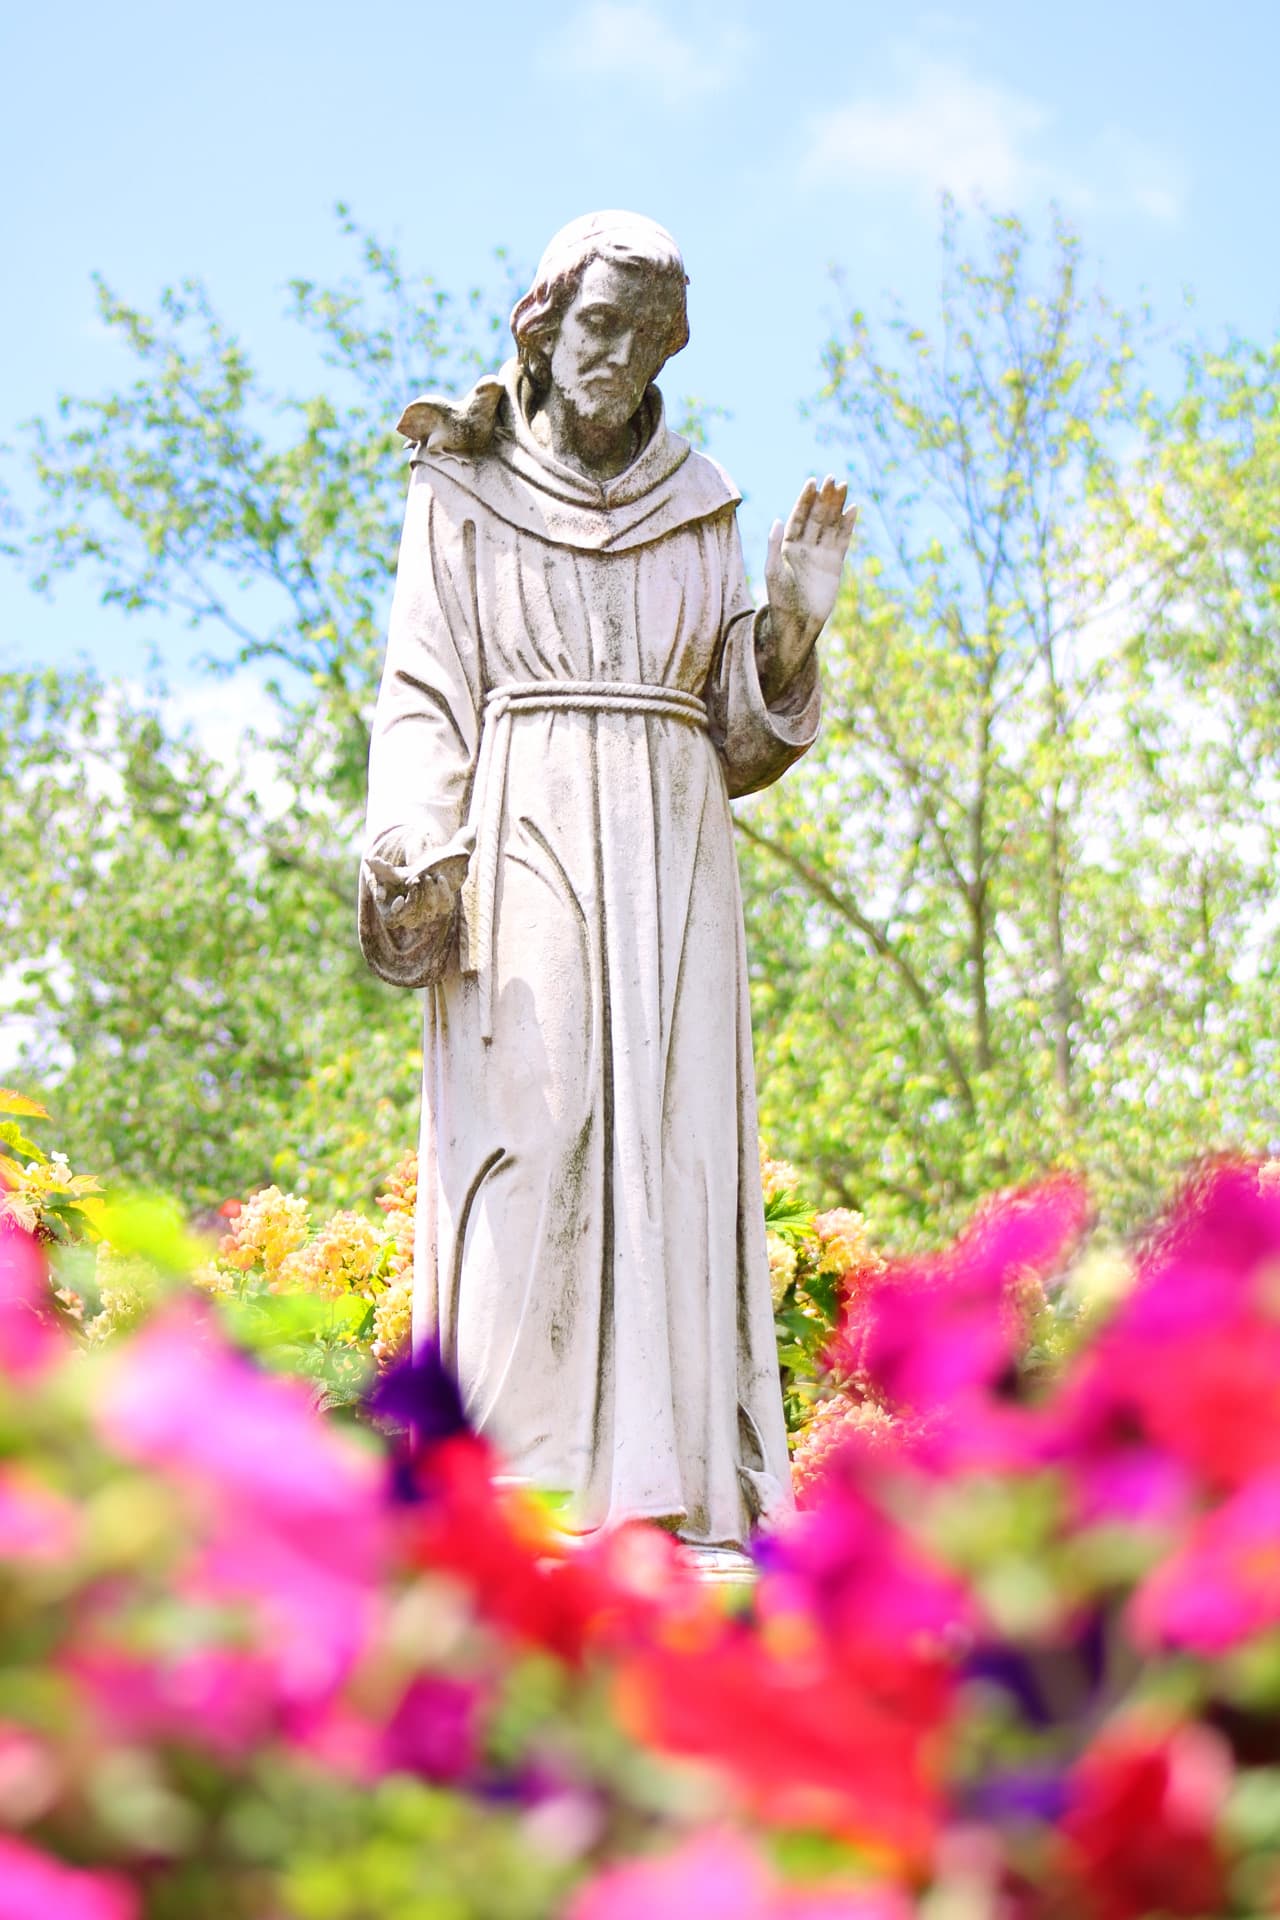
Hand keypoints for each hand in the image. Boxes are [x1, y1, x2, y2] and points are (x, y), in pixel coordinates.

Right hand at [366, 840, 468, 932]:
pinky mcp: (443, 906)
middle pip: (412, 918)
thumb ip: (380, 868)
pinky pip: (446, 906)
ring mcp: (428, 913)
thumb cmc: (402, 875)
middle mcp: (411, 917)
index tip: (400, 898)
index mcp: (394, 912)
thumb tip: (369, 860)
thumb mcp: (390, 871)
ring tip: (427, 876)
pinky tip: (440, 878)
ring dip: (429, 894)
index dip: (396, 912)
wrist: (424, 870)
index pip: (392, 921)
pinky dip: (444, 892)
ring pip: (430, 912)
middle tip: (416, 880)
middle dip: (414, 899)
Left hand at [761, 476, 856, 696]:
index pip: (798, 517)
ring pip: (830, 525)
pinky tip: (853, 509)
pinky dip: (848, 525)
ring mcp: (820, 555)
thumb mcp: (773, 572)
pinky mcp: (835, 564)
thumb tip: (777, 520)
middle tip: (833, 478)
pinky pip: (842, 540)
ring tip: (845, 486)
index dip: (805, 500)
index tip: (812, 482)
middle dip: (824, 498)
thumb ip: (773, 546)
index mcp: (787, 546)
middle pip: (816, 517)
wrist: (799, 624)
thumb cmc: (781, 600)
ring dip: (837, 506)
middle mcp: (804, 547)